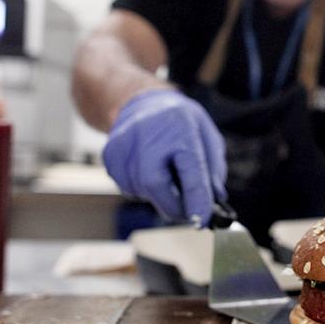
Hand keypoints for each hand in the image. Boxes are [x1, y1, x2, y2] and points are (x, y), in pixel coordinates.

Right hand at [103, 89, 226, 225]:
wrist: (143, 103)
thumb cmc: (180, 122)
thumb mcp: (207, 136)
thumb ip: (213, 168)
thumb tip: (214, 200)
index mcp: (180, 127)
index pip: (190, 168)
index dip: (197, 198)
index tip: (202, 221)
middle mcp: (148, 135)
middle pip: (156, 186)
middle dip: (174, 206)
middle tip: (188, 211)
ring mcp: (124, 146)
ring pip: (142, 191)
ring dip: (159, 195)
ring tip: (165, 172)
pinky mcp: (110, 157)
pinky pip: (129, 188)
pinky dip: (143, 188)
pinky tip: (148, 168)